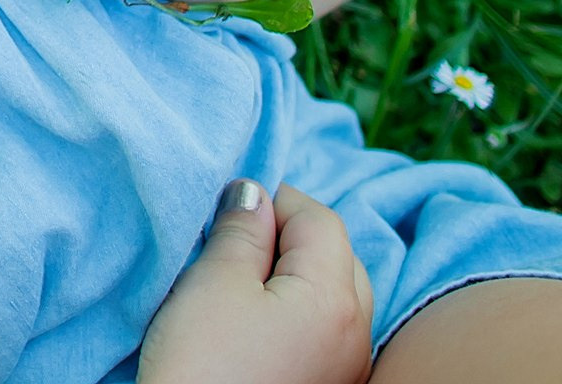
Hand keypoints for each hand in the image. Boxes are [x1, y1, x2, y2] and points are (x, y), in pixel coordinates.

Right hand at [137, 181, 373, 383]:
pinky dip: (297, 314)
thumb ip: (241, 230)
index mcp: (334, 298)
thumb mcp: (213, 282)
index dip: (272, 200)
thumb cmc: (205, 365)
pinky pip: (325, 334)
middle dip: (290, 238)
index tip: (225, 209)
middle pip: (338, 256)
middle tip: (233, 242)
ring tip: (239, 284)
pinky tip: (256, 326)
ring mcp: (348, 370)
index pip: (319, 218)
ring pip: (334, 297)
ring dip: (294, 278)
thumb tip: (254, 195)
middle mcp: (357, 335)